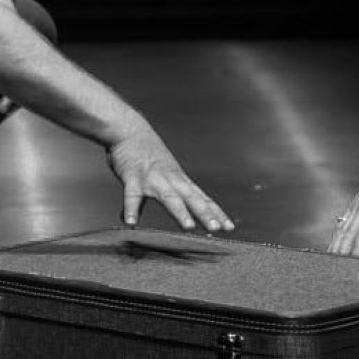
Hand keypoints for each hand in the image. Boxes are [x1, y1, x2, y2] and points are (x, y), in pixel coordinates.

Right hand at [107, 124, 234, 233]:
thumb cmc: (146, 154)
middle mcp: (171, 179)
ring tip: (189, 227)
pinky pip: (133, 195)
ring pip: (169, 197)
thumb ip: (161, 196)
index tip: (229, 227)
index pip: (202, 199)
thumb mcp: (161, 175)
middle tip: (217, 228)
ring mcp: (153, 178)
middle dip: (205, 213)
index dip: (216, 213)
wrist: (129, 130)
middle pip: (192, 198)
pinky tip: (130, 222)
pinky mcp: (133, 176)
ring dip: (180, 211)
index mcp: (180, 180)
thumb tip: (163, 214)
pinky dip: (131, 208)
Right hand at [327, 157, 358, 255]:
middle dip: (342, 247)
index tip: (352, 258)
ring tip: (330, 257)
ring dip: (337, 241)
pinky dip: (338, 232)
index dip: (358, 244)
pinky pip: (345, 219)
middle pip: (351, 230)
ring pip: (345, 225)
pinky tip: (334, 241)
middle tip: (335, 264)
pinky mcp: (357, 202)